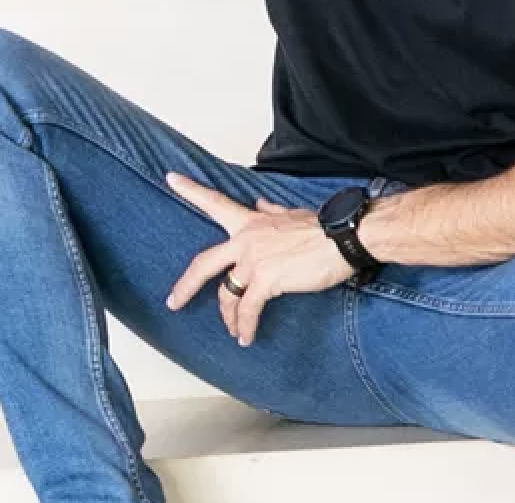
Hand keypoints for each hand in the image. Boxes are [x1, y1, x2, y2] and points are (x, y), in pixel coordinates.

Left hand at [163, 173, 352, 346]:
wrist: (344, 238)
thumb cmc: (323, 228)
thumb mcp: (291, 214)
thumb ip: (271, 211)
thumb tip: (260, 204)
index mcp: (250, 221)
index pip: (214, 202)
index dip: (190, 189)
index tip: (170, 178)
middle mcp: (244, 240)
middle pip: (204, 264)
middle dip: (186, 286)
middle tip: (173, 302)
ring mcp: (253, 261)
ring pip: (226, 293)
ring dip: (228, 316)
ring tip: (233, 330)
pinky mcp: (266, 280)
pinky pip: (248, 309)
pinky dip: (245, 326)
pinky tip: (246, 337)